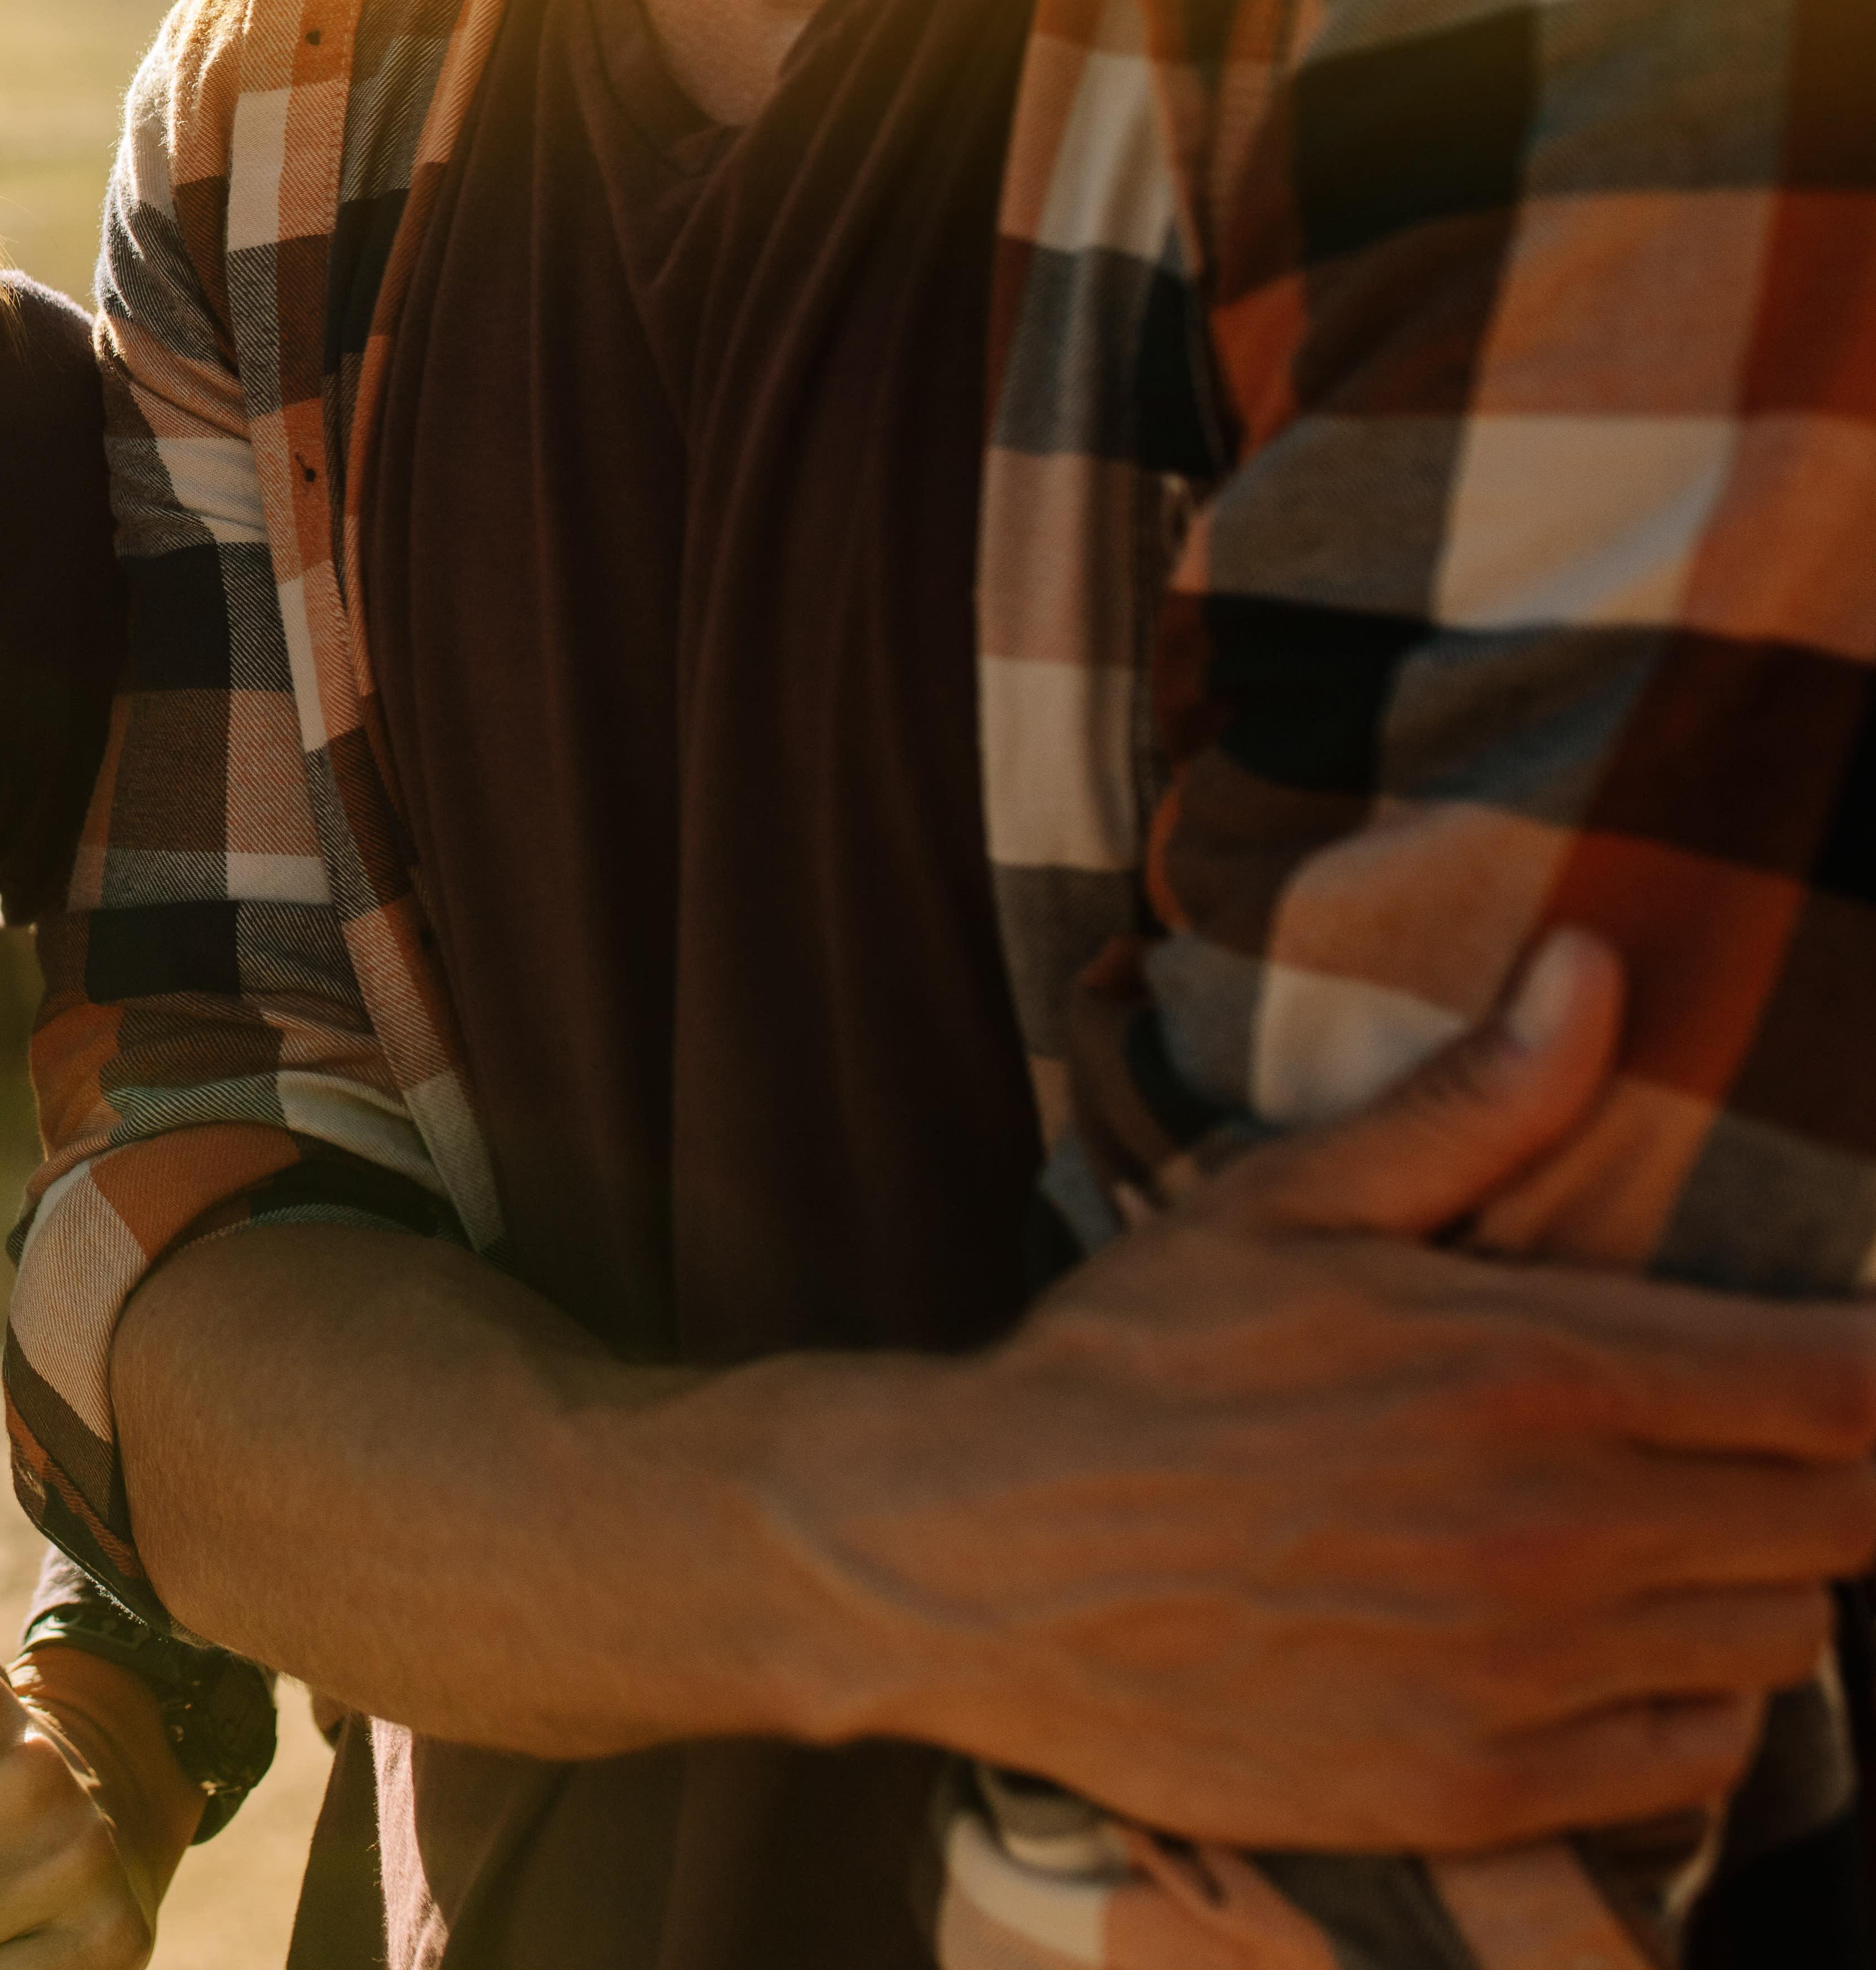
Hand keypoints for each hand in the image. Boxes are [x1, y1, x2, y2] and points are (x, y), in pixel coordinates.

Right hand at [784, 933, 1875, 1854]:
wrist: (969, 1558)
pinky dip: (1682, 1704)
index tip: (1863, 1359)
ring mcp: (1521, 1676)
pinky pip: (1691, 1758)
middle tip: (1732, 1438)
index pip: (1844, 1392)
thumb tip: (1600, 969)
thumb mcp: (1278, 1206)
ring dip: (1747, 1583)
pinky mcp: (1480, 1787)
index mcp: (1523, 1373)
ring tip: (1652, 1537)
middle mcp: (1551, 1534)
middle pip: (1844, 1522)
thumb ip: (1470, 1106)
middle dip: (1824, 1473)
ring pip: (1778, 1642)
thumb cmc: (1127, 1367)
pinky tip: (1594, 1647)